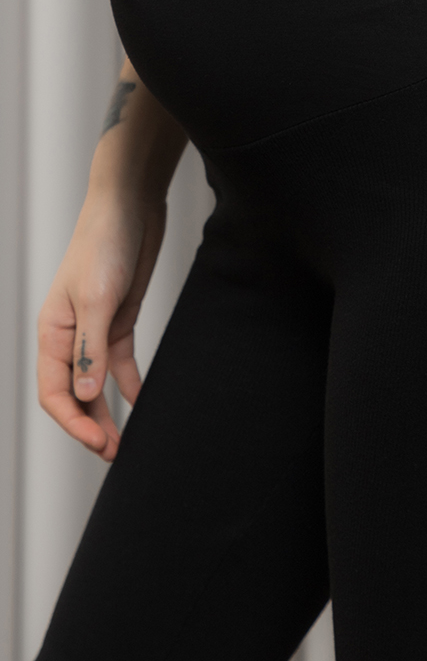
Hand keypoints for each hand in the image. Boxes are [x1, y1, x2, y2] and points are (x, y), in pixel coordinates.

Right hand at [37, 193, 166, 461]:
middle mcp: (69, 335)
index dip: (72, 422)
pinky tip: (141, 402)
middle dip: (90, 426)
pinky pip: (120, 363)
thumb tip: (84, 395)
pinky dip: (129, 384)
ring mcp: (95, 329)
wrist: (130, 207)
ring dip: (107, 412)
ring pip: (96, 383)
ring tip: (124, 441)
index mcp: (52, 331)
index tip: (98, 443)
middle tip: (114, 453)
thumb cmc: (104, 243)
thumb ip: (91, 349)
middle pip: (74, 394)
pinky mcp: (119, 320)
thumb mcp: (97, 299)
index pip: (54, 391)